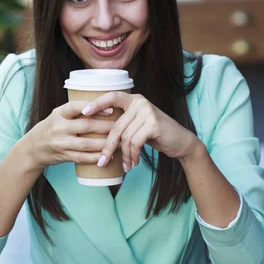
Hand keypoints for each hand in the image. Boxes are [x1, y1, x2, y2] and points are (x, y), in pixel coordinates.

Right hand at [24, 101, 113, 171]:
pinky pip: (82, 158)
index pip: (76, 106)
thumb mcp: (57, 116)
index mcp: (58, 114)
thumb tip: (103, 104)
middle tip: (121, 126)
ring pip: (86, 144)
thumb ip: (74, 111)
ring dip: (104, 143)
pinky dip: (96, 157)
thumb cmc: (50, 129)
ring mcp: (60, 143)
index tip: (111, 109)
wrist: (32, 149)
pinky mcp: (63, 156)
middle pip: (86, 125)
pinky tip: (107, 156)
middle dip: (106, 126)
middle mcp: (58, 127)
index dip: (94, 107)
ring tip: (118, 142)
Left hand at [81, 93, 197, 170]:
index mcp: (133, 99)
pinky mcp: (153, 123)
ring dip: (124, 155)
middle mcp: (139, 102)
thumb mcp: (137, 126)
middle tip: (102, 162)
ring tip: (126, 165)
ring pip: (125, 137)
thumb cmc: (156, 135)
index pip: (111, 97)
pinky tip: (133, 163)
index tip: (83, 113)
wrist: (181, 141)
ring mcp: (147, 111)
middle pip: (116, 126)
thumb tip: (98, 136)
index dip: (96, 104)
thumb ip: (123, 124)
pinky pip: (135, 142)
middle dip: (107, 147)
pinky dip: (133, 155)